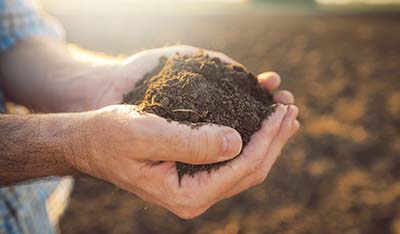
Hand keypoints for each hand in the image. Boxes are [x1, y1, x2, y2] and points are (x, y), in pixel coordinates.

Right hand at [72, 46, 298, 218]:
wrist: (92, 142)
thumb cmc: (112, 136)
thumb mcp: (146, 135)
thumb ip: (190, 142)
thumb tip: (236, 142)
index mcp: (188, 195)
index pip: (242, 168)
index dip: (267, 140)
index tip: (281, 111)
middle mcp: (197, 197)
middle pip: (250, 170)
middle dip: (274, 140)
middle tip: (291, 111)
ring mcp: (198, 187)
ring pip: (245, 167)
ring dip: (268, 141)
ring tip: (285, 117)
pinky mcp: (196, 173)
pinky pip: (232, 160)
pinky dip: (252, 141)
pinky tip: (261, 126)